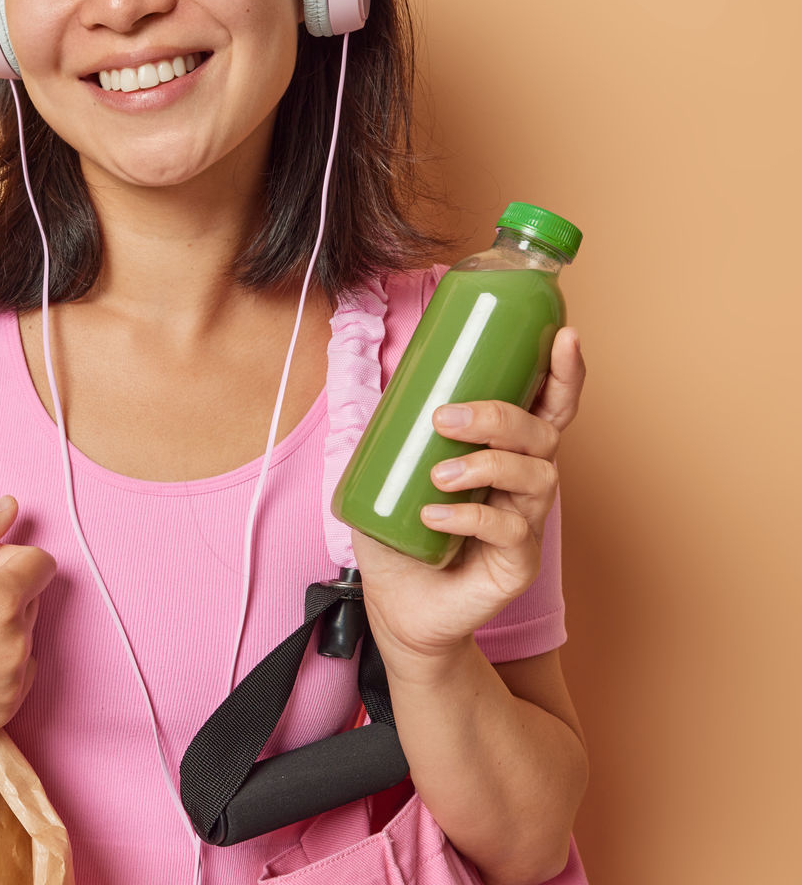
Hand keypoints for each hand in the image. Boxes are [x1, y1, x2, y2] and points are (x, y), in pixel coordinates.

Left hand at [358, 327, 585, 668]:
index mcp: (505, 452)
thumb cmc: (401, 536)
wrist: (397, 606)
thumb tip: (377, 390)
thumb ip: (389, 434)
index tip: (563, 335)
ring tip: (440, 474)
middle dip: (501, 416)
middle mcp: (525, 482)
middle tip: (448, 417)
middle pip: (543, 432)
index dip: (562, 371)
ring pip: (537, 476)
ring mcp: (527, 523)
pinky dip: (470, 517)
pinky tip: (434, 517)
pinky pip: (508, 530)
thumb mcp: (388, 474)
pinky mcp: (519, 563)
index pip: (547, 405)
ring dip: (487, 463)